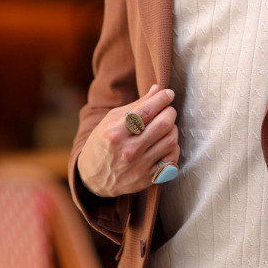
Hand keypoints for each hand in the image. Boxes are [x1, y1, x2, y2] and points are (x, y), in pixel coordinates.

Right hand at [77, 84, 179, 198]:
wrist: (94, 178)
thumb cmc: (103, 143)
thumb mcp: (112, 120)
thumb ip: (137, 105)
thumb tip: (158, 89)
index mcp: (116, 132)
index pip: (147, 110)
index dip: (162, 98)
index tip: (168, 94)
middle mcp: (128, 150)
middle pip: (164, 124)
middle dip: (170, 112)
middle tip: (167, 110)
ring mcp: (139, 166)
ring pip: (171, 140)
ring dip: (172, 129)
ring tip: (165, 127)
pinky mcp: (148, 178)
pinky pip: (172, 159)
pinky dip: (173, 148)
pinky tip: (165, 144)